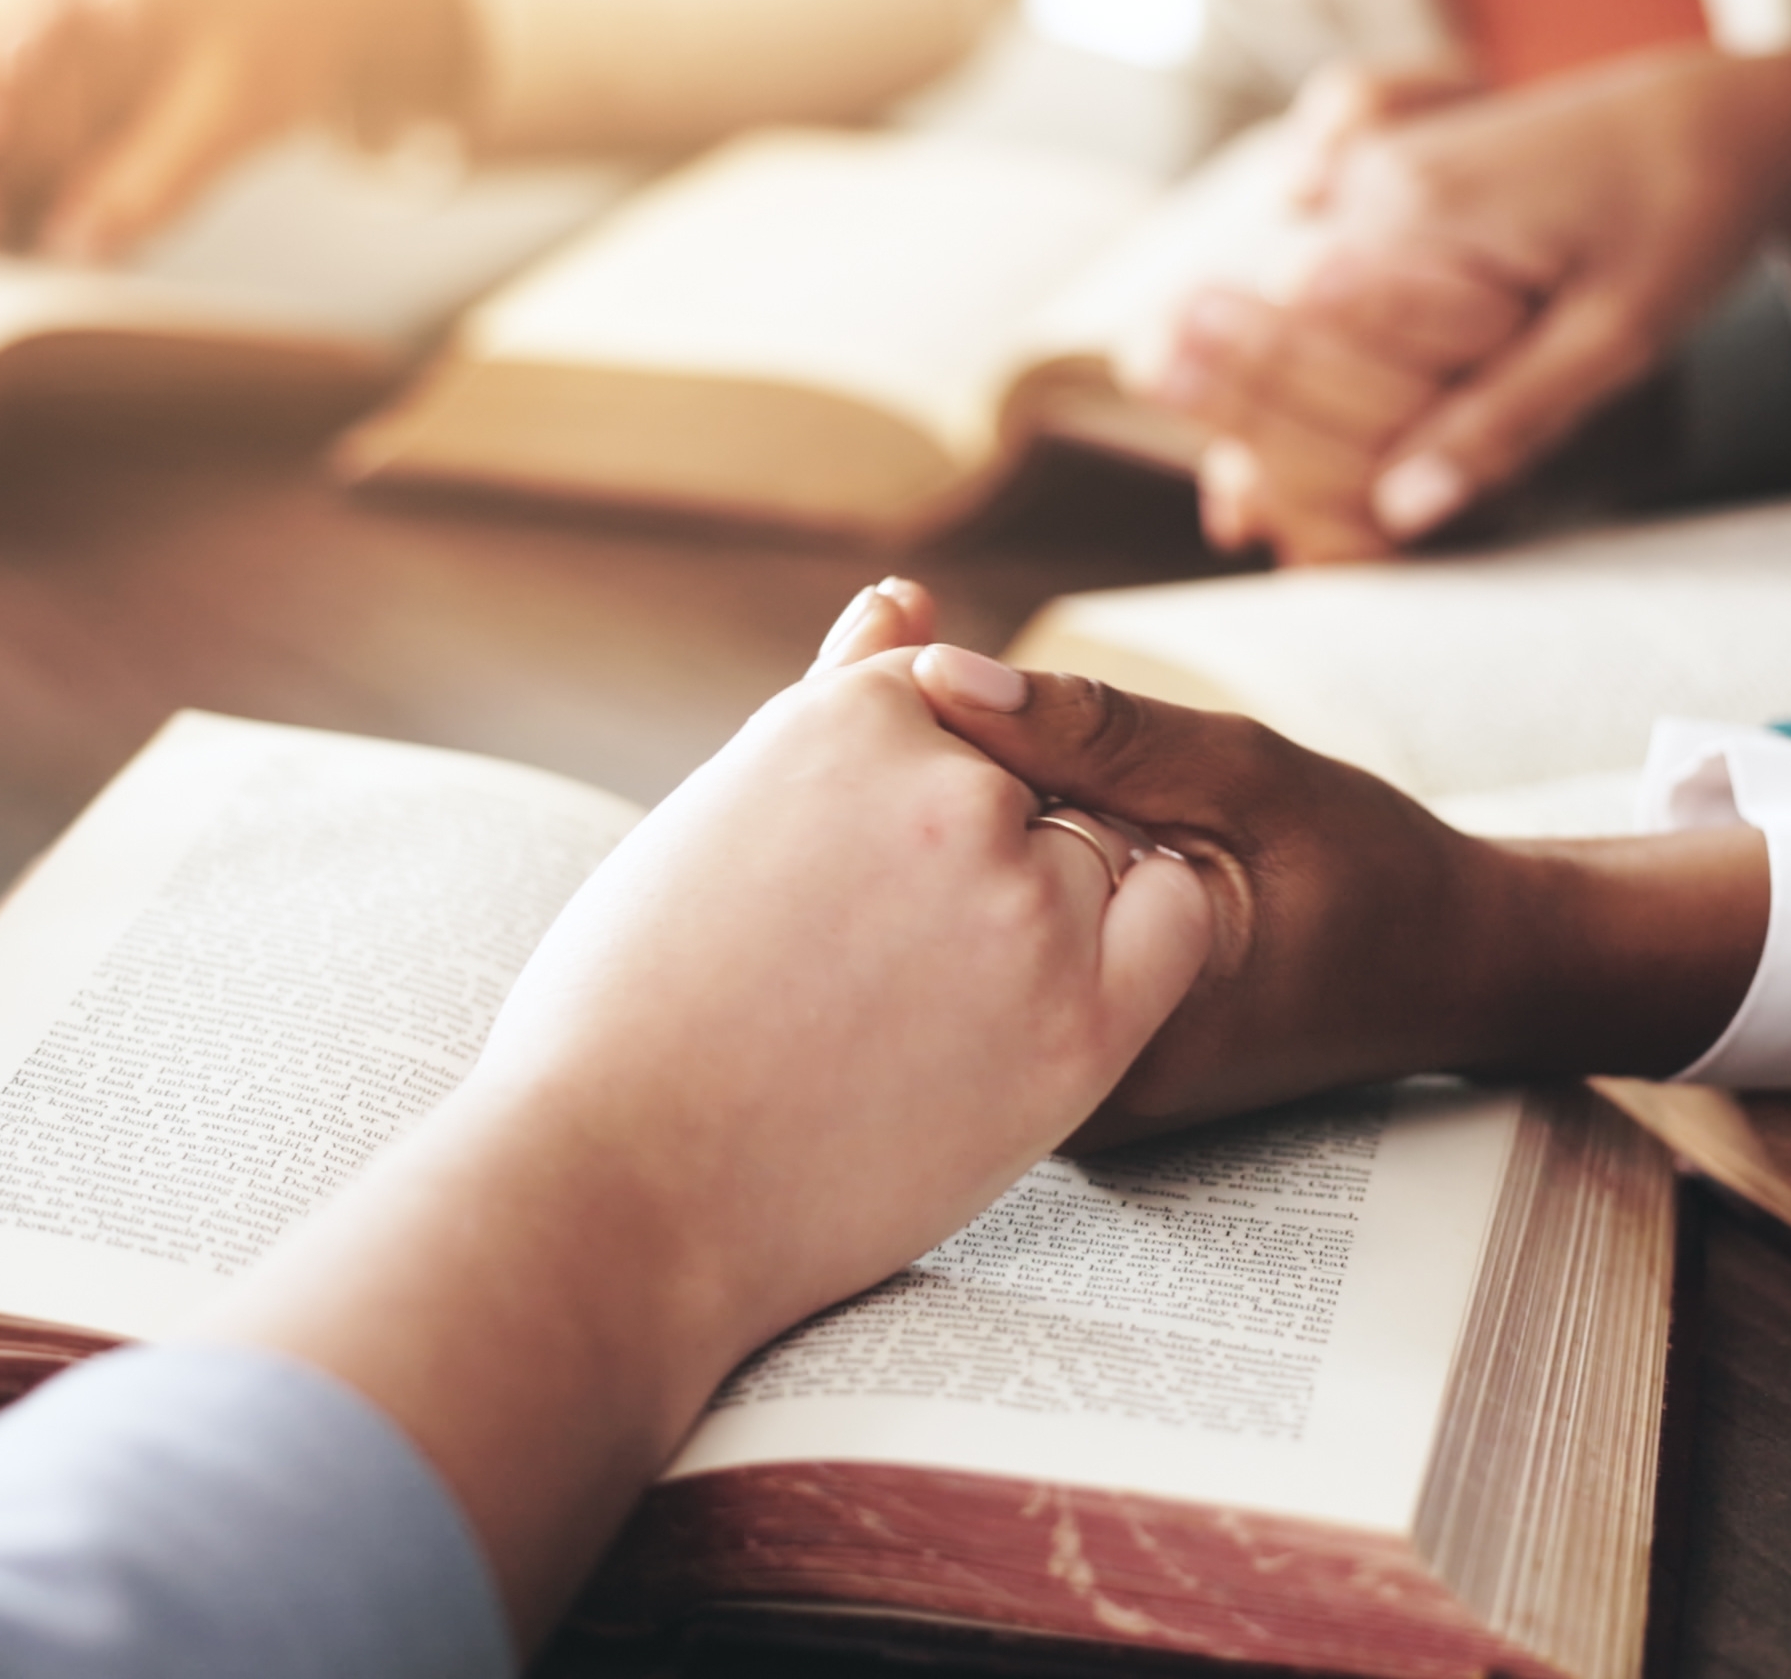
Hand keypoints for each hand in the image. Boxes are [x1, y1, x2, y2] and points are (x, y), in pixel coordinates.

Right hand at [198, 578, 1213, 1644]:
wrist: (621, 1194)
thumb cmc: (634, 1009)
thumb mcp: (726, 811)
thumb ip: (843, 695)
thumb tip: (908, 596)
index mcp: (845, 719)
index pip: (966, 704)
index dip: (927, 808)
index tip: (870, 892)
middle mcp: (947, 785)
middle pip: (1037, 786)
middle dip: (991, 860)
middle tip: (880, 979)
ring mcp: (1022, 899)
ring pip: (1103, 860)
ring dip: (1052, 920)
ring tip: (923, 1023)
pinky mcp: (1081, 1018)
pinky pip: (1169, 937)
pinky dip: (1126, 964)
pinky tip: (1019, 1030)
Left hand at [902, 609, 1767, 1147]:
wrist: (1448, 976)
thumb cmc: (1363, 868)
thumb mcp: (1240, 773)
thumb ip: (1096, 731)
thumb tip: (938, 676)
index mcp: (1100, 1026)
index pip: (933, 881)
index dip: (887, 744)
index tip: (883, 634)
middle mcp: (1057, 1092)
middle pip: (903, 923)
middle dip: (878, 779)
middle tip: (882, 637)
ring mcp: (1051, 1102)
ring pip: (924, 946)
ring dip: (909, 824)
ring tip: (920, 705)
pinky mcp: (1055, 1085)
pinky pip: (967, 968)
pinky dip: (953, 873)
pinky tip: (963, 786)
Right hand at [1146, 46, 1790, 559]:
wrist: (1730, 116)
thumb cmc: (1689, 213)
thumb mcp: (1621, 334)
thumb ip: (1506, 419)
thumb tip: (1402, 510)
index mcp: (1418, 214)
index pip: (1310, 349)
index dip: (1300, 446)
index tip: (1297, 532)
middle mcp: (1377, 187)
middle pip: (1293, 334)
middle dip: (1283, 432)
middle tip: (1252, 528)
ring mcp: (1380, 178)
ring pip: (1307, 316)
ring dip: (1299, 403)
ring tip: (1264, 506)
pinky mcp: (1400, 187)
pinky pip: (1338, 287)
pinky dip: (1327, 357)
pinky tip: (1329, 429)